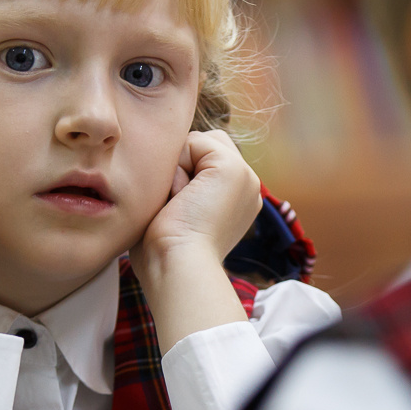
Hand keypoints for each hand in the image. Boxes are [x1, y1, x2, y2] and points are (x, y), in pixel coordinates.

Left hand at [136, 130, 262, 269]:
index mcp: (236, 200)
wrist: (177, 267)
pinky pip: (193, 142)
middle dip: (180, 166)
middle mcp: (246, 187)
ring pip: (197, 142)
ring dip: (177, 168)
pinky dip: (177, 167)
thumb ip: (178, 184)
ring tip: (179, 204)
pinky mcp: (234, 169)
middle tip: (179, 208)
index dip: (180, 174)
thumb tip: (166, 166)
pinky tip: (181, 198)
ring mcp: (245, 176)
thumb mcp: (173, 211)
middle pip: (202, 145)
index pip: (205, 158)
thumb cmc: (163, 252)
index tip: (178, 214)